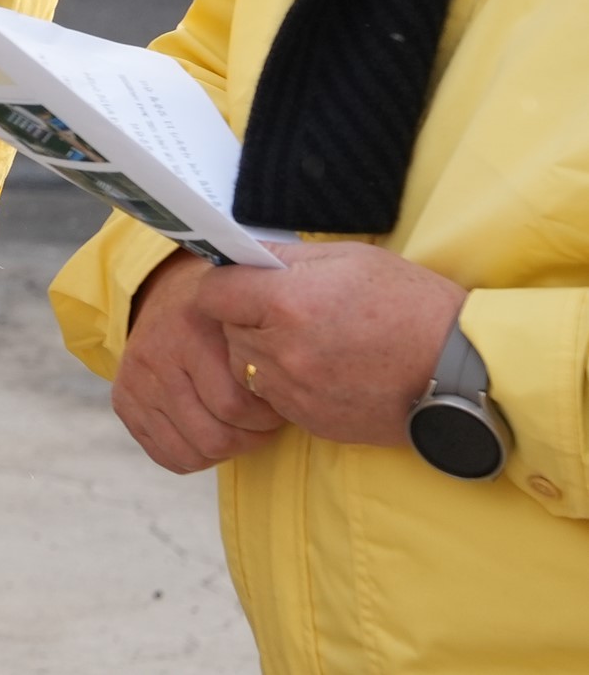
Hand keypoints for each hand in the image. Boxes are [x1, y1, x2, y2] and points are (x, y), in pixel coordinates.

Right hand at [113, 251, 285, 472]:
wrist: (166, 294)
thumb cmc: (227, 312)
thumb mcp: (252, 308)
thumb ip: (275, 334)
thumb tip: (314, 375)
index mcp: (190, 329)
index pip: (234, 406)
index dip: (266, 418)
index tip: (279, 405)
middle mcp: (155, 354)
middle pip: (213, 437)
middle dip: (248, 439)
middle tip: (263, 423)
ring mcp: (135, 380)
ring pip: (190, 452)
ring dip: (224, 450)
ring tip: (239, 429)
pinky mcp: (123, 401)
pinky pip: (167, 456)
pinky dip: (196, 456)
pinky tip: (210, 430)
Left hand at [195, 240, 465, 446]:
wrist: (463, 371)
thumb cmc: (411, 305)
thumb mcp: (350, 260)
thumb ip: (286, 258)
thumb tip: (242, 254)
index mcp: (288, 303)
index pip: (214, 293)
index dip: (224, 283)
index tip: (241, 281)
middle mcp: (284, 352)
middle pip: (228, 331)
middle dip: (247, 317)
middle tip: (287, 310)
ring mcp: (296, 393)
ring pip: (247, 367)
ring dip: (264, 352)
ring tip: (310, 340)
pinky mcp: (311, 422)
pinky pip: (274, 398)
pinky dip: (287, 383)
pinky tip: (326, 368)